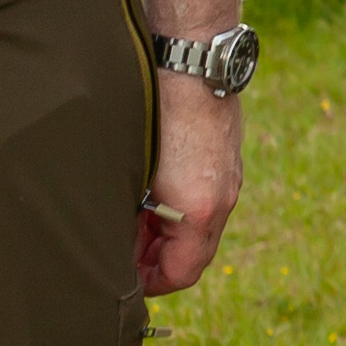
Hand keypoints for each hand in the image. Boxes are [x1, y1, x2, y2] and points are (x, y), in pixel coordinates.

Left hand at [136, 75, 241, 296]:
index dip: (152, 283)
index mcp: (201, 210)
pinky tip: (150, 188)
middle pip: (194, 252)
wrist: (192, 62)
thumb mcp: (135, 176)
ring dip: (166, 231)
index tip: (125, 280)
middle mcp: (224, 197)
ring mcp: (229, 174)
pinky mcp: (225, 155)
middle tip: (120, 251)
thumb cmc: (156, 116)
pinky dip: (178, 206)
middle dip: (155, 258)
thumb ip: (130, 218)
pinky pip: (205, 197)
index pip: (184, 272)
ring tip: (130, 218)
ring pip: (199, 224)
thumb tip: (117, 245)